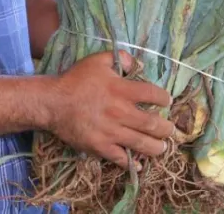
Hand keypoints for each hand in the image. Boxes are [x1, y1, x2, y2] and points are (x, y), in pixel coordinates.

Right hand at [46, 50, 174, 168]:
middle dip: (166, 128)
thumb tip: (136, 63)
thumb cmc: (75, 80)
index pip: (153, 94)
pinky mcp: (100, 146)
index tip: (167, 101)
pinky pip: (121, 158)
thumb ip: (119, 58)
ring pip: (141, 144)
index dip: (164, 98)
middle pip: (152, 124)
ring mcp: (111, 131)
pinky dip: (132, 163)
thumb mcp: (97, 60)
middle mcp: (120, 112)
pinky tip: (139, 165)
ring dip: (156, 147)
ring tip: (162, 148)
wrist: (53, 102)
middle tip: (170, 130)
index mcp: (121, 90)